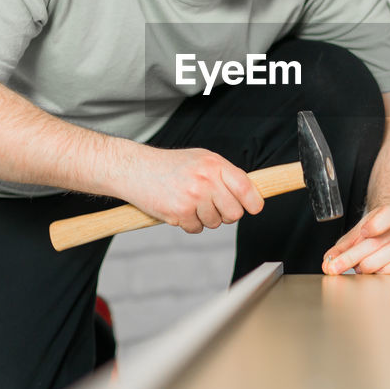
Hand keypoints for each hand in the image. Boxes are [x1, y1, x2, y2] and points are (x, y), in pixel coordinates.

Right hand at [123, 146, 263, 233]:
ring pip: (216, 223)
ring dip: (206, 218)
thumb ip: (225, 174)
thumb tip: (250, 194)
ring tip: (191, 202)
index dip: (254, 202)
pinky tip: (179, 209)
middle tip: (214, 206)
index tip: (254, 207)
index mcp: (215, 164)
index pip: (246, 188)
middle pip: (235, 213)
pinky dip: (190, 224)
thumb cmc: (171, 165)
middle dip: (227, 214)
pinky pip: (197, 229)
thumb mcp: (202, 159)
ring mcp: (193, 197)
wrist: (135, 169)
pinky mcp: (179, 213)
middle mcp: (206, 180)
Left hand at [322, 205, 389, 274]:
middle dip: (353, 256)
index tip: (363, 232)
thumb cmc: (375, 231)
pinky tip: (375, 272)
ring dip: (369, 264)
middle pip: (378, 241)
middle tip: (336, 266)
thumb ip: (343, 247)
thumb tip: (328, 262)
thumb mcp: (358, 232)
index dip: (375, 225)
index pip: (387, 215)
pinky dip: (385, 272)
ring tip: (358, 268)